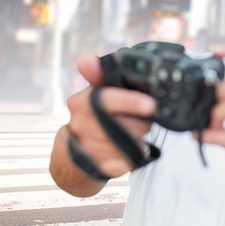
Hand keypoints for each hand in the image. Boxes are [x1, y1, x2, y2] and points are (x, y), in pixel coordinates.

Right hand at [66, 54, 156, 177]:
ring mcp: (85, 146)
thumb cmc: (95, 115)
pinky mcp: (94, 166)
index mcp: (81, 101)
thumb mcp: (97, 91)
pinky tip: (131, 153)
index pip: (106, 99)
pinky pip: (121, 164)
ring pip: (125, 145)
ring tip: (137, 135)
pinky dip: (130, 159)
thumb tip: (86, 59)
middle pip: (122, 125)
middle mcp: (79, 124)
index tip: (149, 104)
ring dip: (137, 139)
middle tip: (147, 121)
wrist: (75, 151)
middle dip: (140, 123)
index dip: (129, 102)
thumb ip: (98, 74)